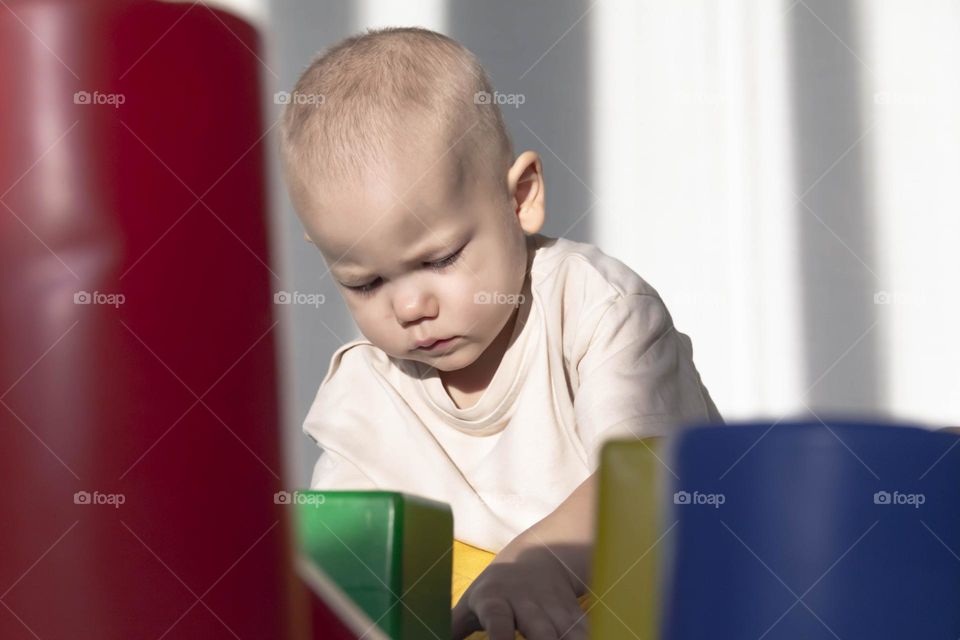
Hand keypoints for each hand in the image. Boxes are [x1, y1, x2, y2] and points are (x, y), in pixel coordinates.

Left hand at [450, 544, 589, 639]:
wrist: (541, 558)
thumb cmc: (496, 591)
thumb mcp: (470, 603)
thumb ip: (451, 628)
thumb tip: (420, 638)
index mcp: (496, 599)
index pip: (498, 621)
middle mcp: (528, 603)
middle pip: (541, 632)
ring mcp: (555, 609)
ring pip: (569, 636)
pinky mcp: (577, 616)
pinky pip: (587, 636)